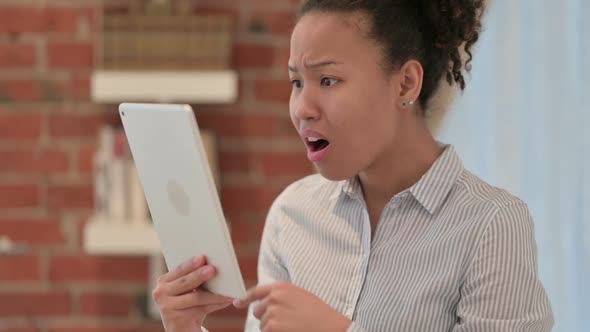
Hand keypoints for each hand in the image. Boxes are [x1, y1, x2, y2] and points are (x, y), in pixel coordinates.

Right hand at [152, 256, 233, 331]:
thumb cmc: (188, 304)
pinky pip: (201, 309)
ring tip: (227, 289)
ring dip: (214, 293)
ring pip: (196, 297)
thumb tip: (212, 267)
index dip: (190, 264)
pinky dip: (216, 304)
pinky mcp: (176, 320)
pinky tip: (227, 300)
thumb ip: (193, 278)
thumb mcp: (187, 290)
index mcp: (163, 281)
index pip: (179, 270)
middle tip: (212, 269)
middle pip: (185, 283)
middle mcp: (160, 293)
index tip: (201, 258)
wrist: (181, 329)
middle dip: (200, 275)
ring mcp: (167, 308)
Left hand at [234, 282, 350, 331]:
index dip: (245, 298)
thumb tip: (262, 302)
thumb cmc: (318, 313)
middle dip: (266, 317)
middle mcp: (274, 297)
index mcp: (281, 287)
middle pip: (257, 310)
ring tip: (292, 326)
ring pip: (262, 325)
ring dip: (272, 329)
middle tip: (286, 321)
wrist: (329, 326)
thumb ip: (280, 296)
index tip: (238, 303)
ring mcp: (272, 312)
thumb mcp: (299, 296)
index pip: (256, 291)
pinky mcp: (272, 326)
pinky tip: (289, 331)